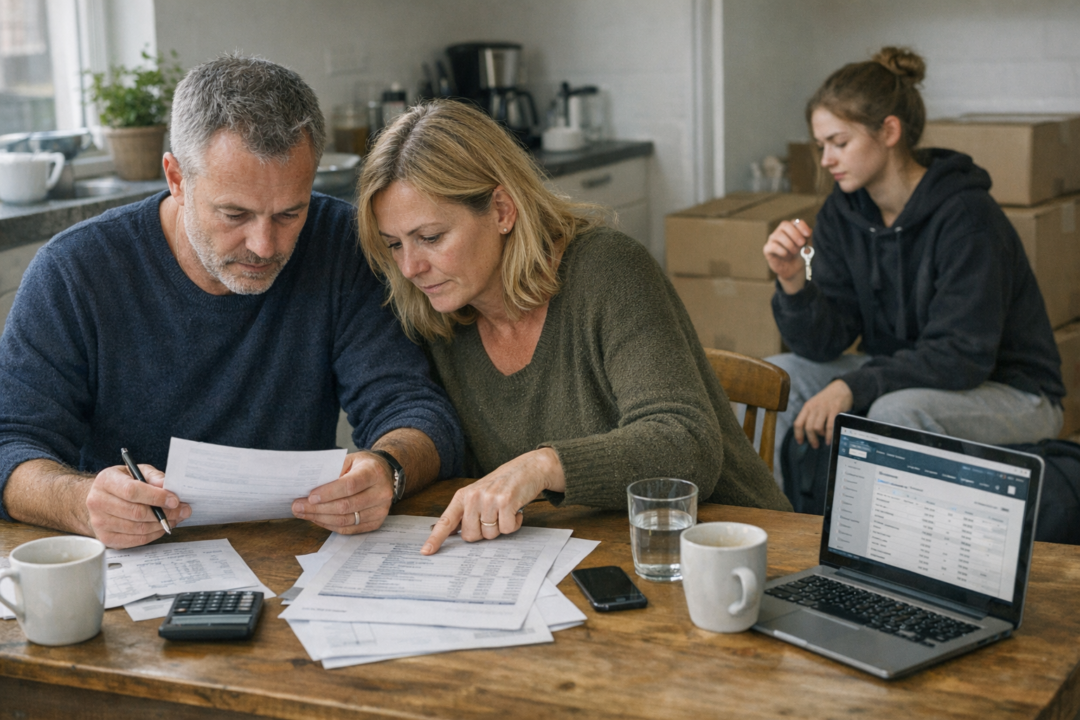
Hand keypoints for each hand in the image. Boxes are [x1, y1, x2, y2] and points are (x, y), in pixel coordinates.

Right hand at [85, 464, 188, 548]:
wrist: (101, 498)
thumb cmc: (123, 483)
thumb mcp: (137, 471)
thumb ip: (154, 477)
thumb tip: (168, 487)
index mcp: (105, 481)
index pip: (132, 491)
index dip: (156, 497)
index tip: (175, 500)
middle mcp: (97, 502)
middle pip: (136, 512)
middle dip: (165, 513)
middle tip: (182, 511)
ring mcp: (99, 522)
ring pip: (137, 528)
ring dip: (161, 525)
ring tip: (175, 518)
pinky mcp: (106, 538)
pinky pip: (135, 540)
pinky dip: (153, 535)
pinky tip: (161, 527)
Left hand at [292, 451, 394, 533]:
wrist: (385, 474)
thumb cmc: (363, 466)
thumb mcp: (350, 459)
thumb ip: (333, 471)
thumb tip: (309, 487)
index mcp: (374, 473)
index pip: (350, 485)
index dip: (329, 492)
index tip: (310, 497)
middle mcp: (381, 493)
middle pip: (346, 506)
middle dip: (318, 508)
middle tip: (297, 507)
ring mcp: (381, 510)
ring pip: (346, 520)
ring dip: (321, 519)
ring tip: (303, 513)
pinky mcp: (377, 522)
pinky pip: (349, 529)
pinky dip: (330, 525)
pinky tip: (317, 519)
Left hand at [422, 448, 564, 554]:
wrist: (528, 468)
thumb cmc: (503, 484)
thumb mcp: (479, 494)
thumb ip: (466, 512)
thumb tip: (453, 533)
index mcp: (463, 496)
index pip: (446, 521)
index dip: (436, 538)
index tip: (426, 551)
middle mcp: (473, 497)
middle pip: (471, 536)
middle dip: (484, 533)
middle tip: (493, 518)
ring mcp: (489, 499)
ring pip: (490, 534)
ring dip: (501, 527)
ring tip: (505, 510)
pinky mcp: (506, 501)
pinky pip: (507, 529)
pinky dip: (514, 524)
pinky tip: (515, 510)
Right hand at [763, 218, 811, 293]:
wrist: (794, 269)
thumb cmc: (800, 255)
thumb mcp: (807, 246)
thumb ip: (808, 238)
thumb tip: (807, 233)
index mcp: (792, 228)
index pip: (796, 222)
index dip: (802, 227)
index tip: (808, 235)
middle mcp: (781, 231)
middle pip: (785, 225)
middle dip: (795, 234)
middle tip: (801, 244)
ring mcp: (772, 239)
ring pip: (778, 235)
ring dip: (789, 244)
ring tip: (794, 252)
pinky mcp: (767, 249)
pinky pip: (773, 246)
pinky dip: (782, 251)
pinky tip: (786, 256)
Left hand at [793, 379, 852, 448]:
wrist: (841, 388)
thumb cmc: (827, 399)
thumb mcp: (815, 405)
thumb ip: (810, 416)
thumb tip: (808, 433)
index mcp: (807, 407)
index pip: (798, 423)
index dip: (798, 434)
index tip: (800, 442)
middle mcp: (814, 408)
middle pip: (808, 427)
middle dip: (811, 439)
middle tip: (815, 445)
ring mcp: (824, 409)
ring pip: (817, 428)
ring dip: (820, 437)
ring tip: (824, 440)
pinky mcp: (835, 410)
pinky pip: (829, 426)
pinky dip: (829, 435)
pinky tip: (829, 440)